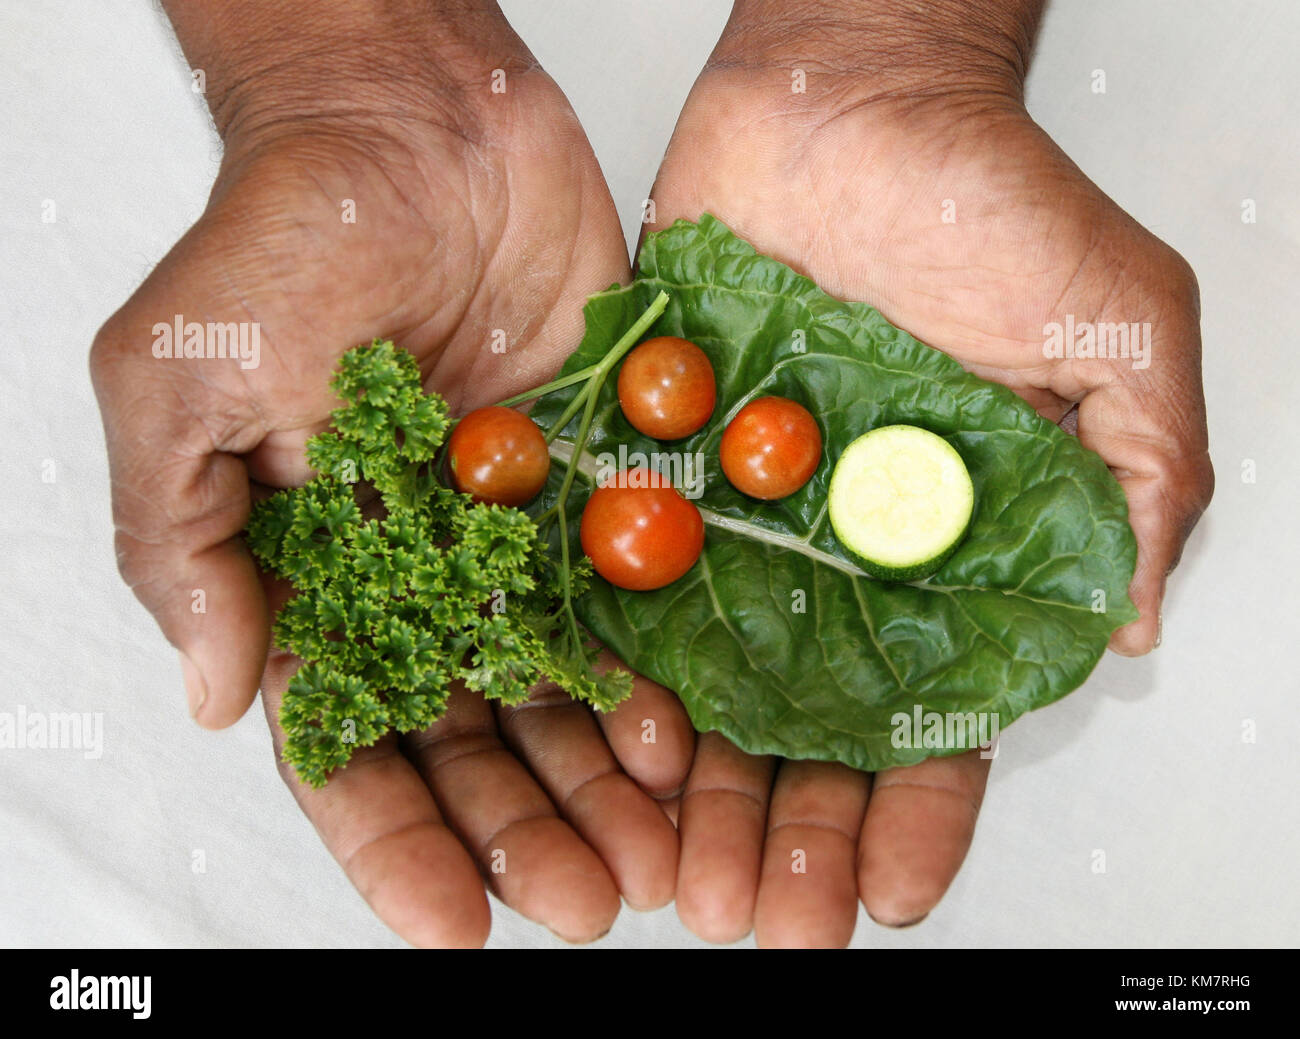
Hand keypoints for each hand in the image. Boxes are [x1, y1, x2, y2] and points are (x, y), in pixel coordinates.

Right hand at [91, 0, 691, 945]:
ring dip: (602, 782)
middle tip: (582, 902)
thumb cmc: (282, 234)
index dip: (393, 839)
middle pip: (475, 738)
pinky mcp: (598, 481)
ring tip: (653, 857)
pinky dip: (658, 672)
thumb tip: (220, 694)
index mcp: (317, 574)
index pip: (350, 739)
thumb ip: (188, 541)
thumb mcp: (184, 382)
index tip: (449, 920)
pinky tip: (687, 739)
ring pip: (563, 688)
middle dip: (524, 829)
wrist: (414, 123)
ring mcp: (517, 533)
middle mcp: (423, 572)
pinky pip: (632, 597)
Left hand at [647, 0, 1212, 944]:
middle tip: (763, 912)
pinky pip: (625, 573)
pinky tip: (609, 741)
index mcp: (944, 546)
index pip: (934, 711)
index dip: (913, 808)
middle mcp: (836, 546)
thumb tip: (1124, 622)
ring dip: (697, 784)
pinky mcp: (655, 455)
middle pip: (806, 724)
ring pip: (709, 679)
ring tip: (681, 870)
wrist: (852, 94)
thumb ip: (1141, 474)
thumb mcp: (1118, 331)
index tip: (884, 888)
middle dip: (787, 826)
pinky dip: (613, 659)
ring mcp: (740, 511)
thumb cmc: (990, 196)